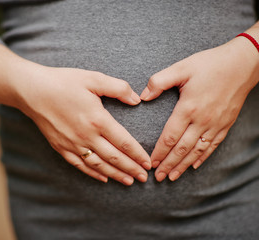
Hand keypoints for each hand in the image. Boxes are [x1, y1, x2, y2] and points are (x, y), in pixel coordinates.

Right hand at [14, 66, 150, 184]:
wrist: (32, 91)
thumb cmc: (63, 82)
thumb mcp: (93, 79)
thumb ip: (118, 88)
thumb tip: (136, 100)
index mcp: (97, 119)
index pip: (124, 142)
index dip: (138, 154)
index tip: (148, 163)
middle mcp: (86, 136)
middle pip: (114, 158)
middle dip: (131, 169)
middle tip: (144, 178)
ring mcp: (72, 144)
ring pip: (99, 165)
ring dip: (115, 175)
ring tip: (129, 181)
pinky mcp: (60, 147)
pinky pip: (80, 165)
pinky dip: (93, 173)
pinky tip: (103, 178)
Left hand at [140, 37, 258, 181]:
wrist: (242, 63)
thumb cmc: (210, 64)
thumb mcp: (181, 67)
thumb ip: (159, 81)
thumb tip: (142, 96)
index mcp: (188, 108)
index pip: (170, 137)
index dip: (159, 152)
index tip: (151, 163)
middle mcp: (202, 120)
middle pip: (182, 149)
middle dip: (169, 165)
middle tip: (158, 178)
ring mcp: (216, 124)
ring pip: (197, 151)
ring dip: (184, 165)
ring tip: (173, 177)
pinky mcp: (226, 124)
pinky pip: (213, 145)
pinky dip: (203, 157)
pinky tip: (195, 165)